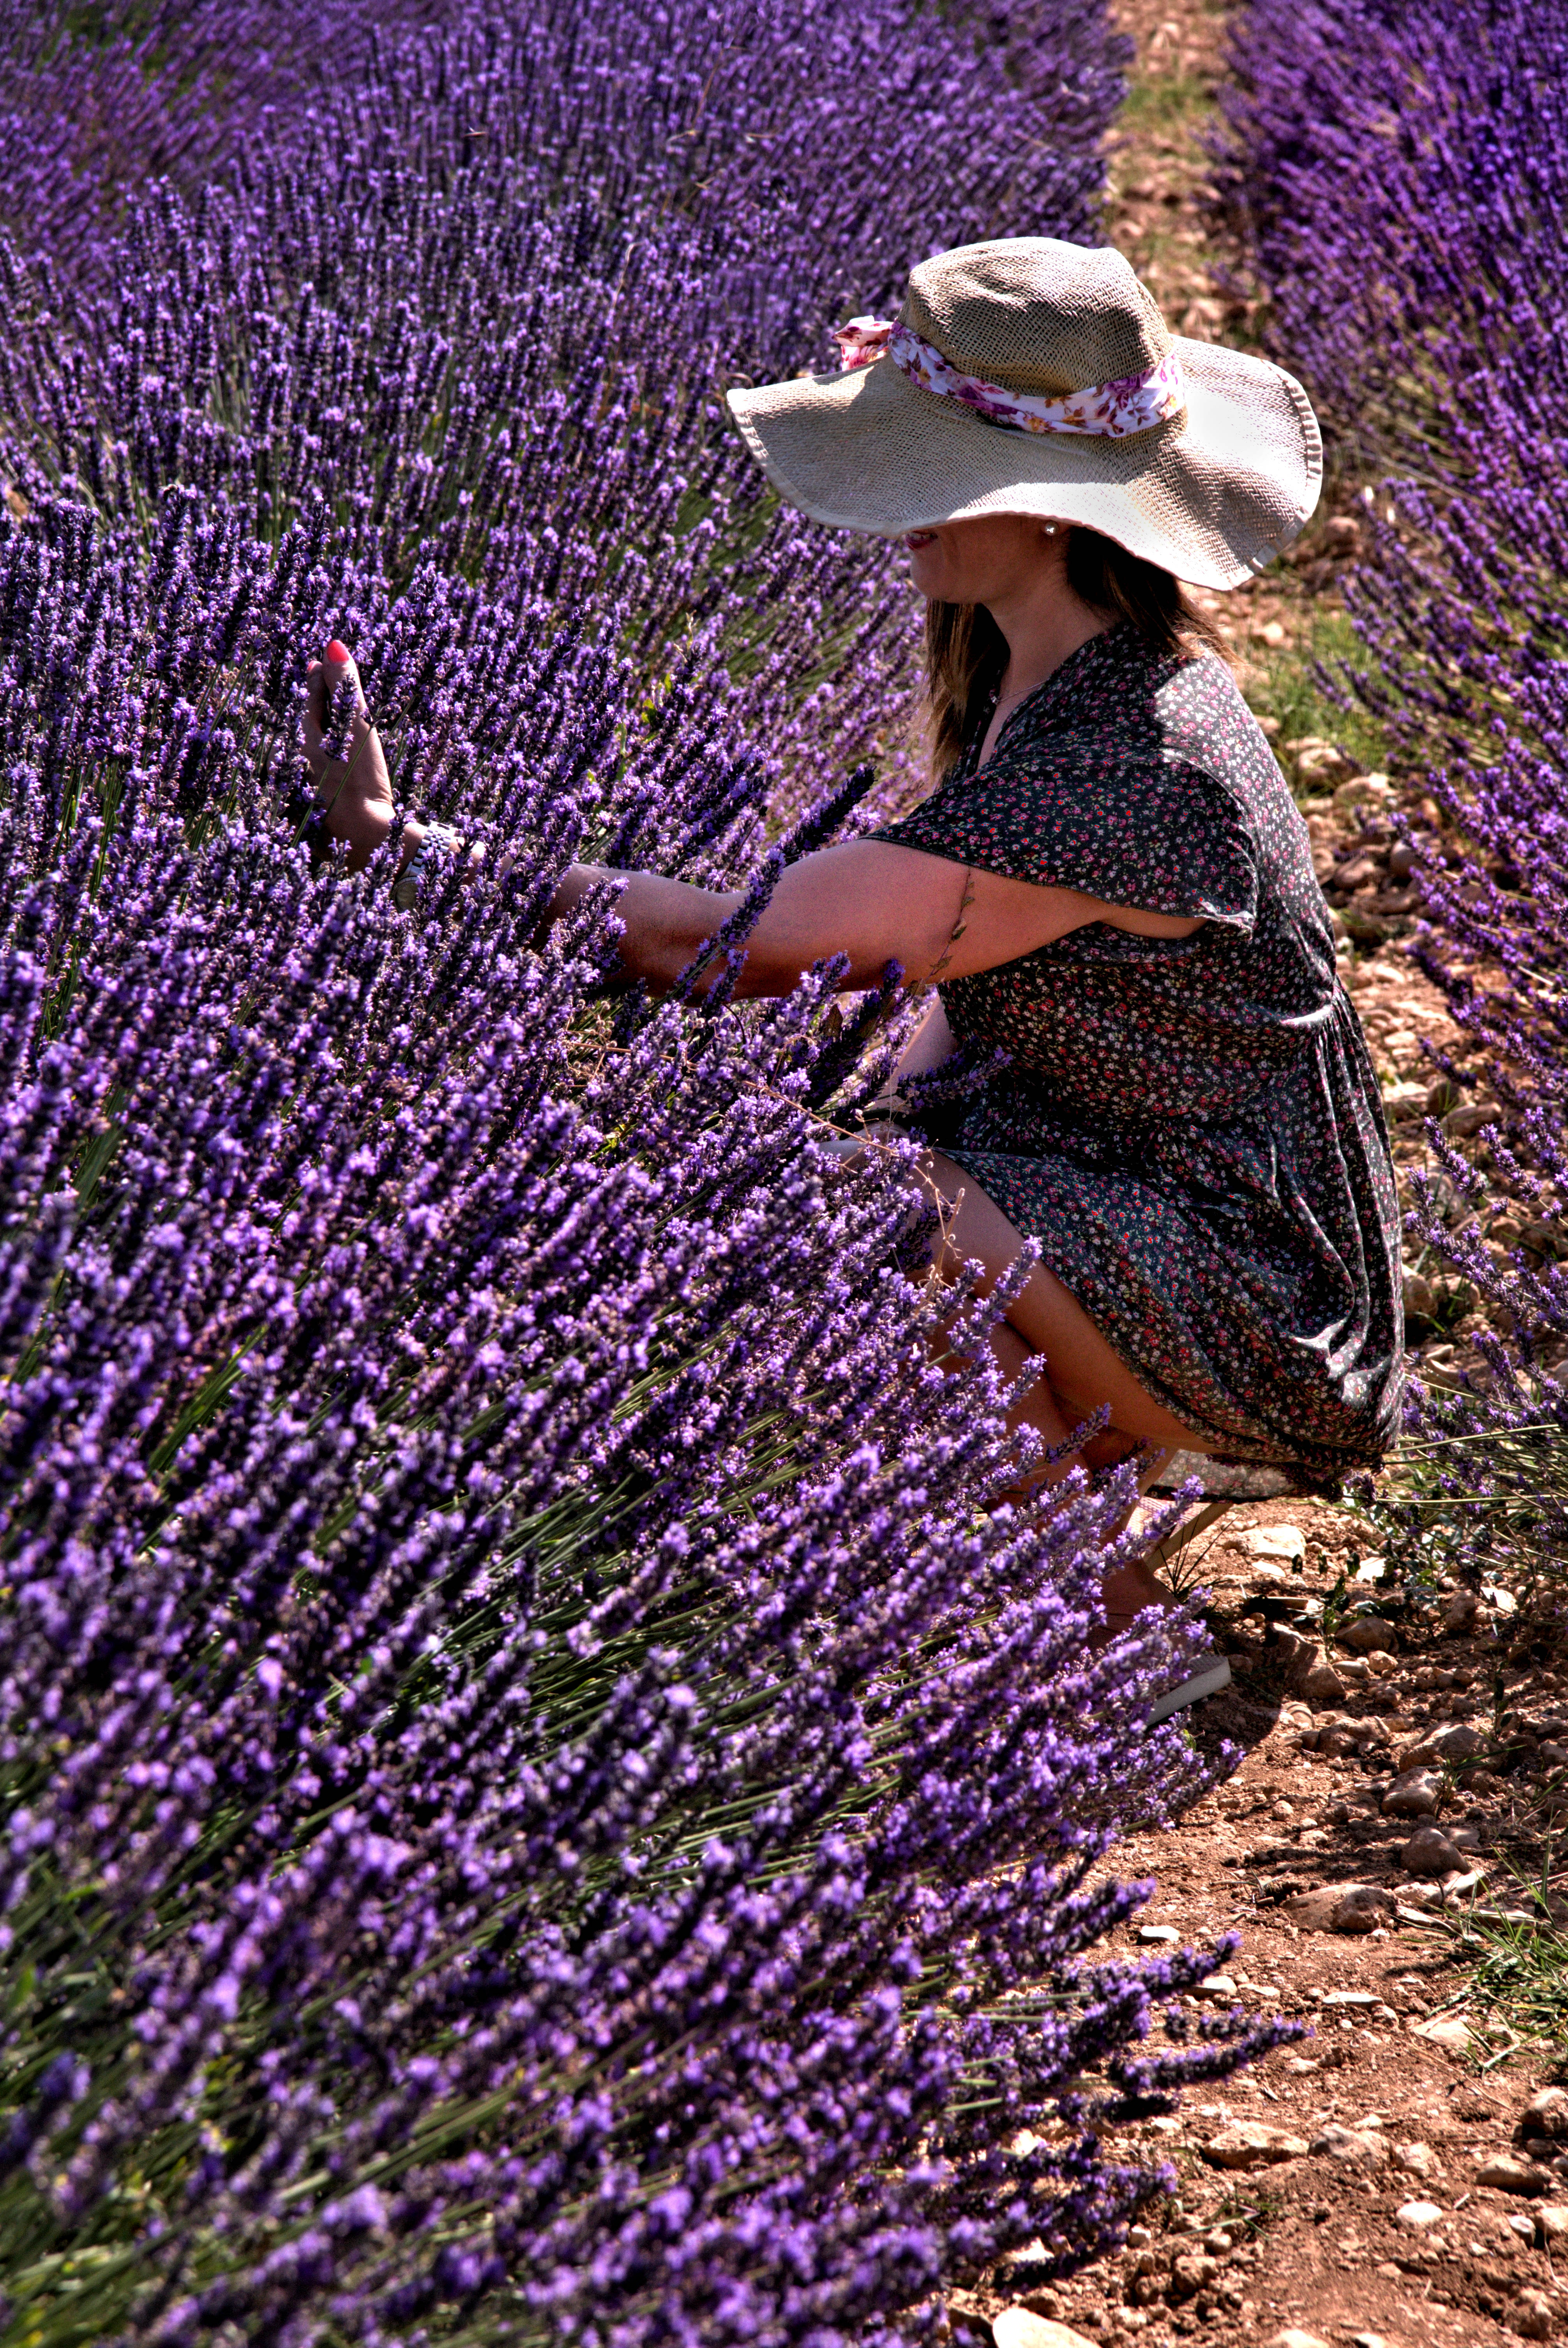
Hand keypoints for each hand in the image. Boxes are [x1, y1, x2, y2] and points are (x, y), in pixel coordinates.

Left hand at [303, 640, 420, 873]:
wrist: (365, 838)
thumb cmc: (360, 782)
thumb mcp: (355, 730)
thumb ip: (345, 688)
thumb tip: (332, 645)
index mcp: (309, 741)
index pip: (312, 701)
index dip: (319, 680)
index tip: (319, 664)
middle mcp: (305, 762)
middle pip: (312, 725)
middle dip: (319, 704)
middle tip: (321, 683)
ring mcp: (314, 786)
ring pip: (318, 749)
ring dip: (325, 731)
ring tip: (332, 720)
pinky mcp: (327, 807)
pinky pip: (327, 772)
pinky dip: (335, 758)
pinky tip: (342, 764)